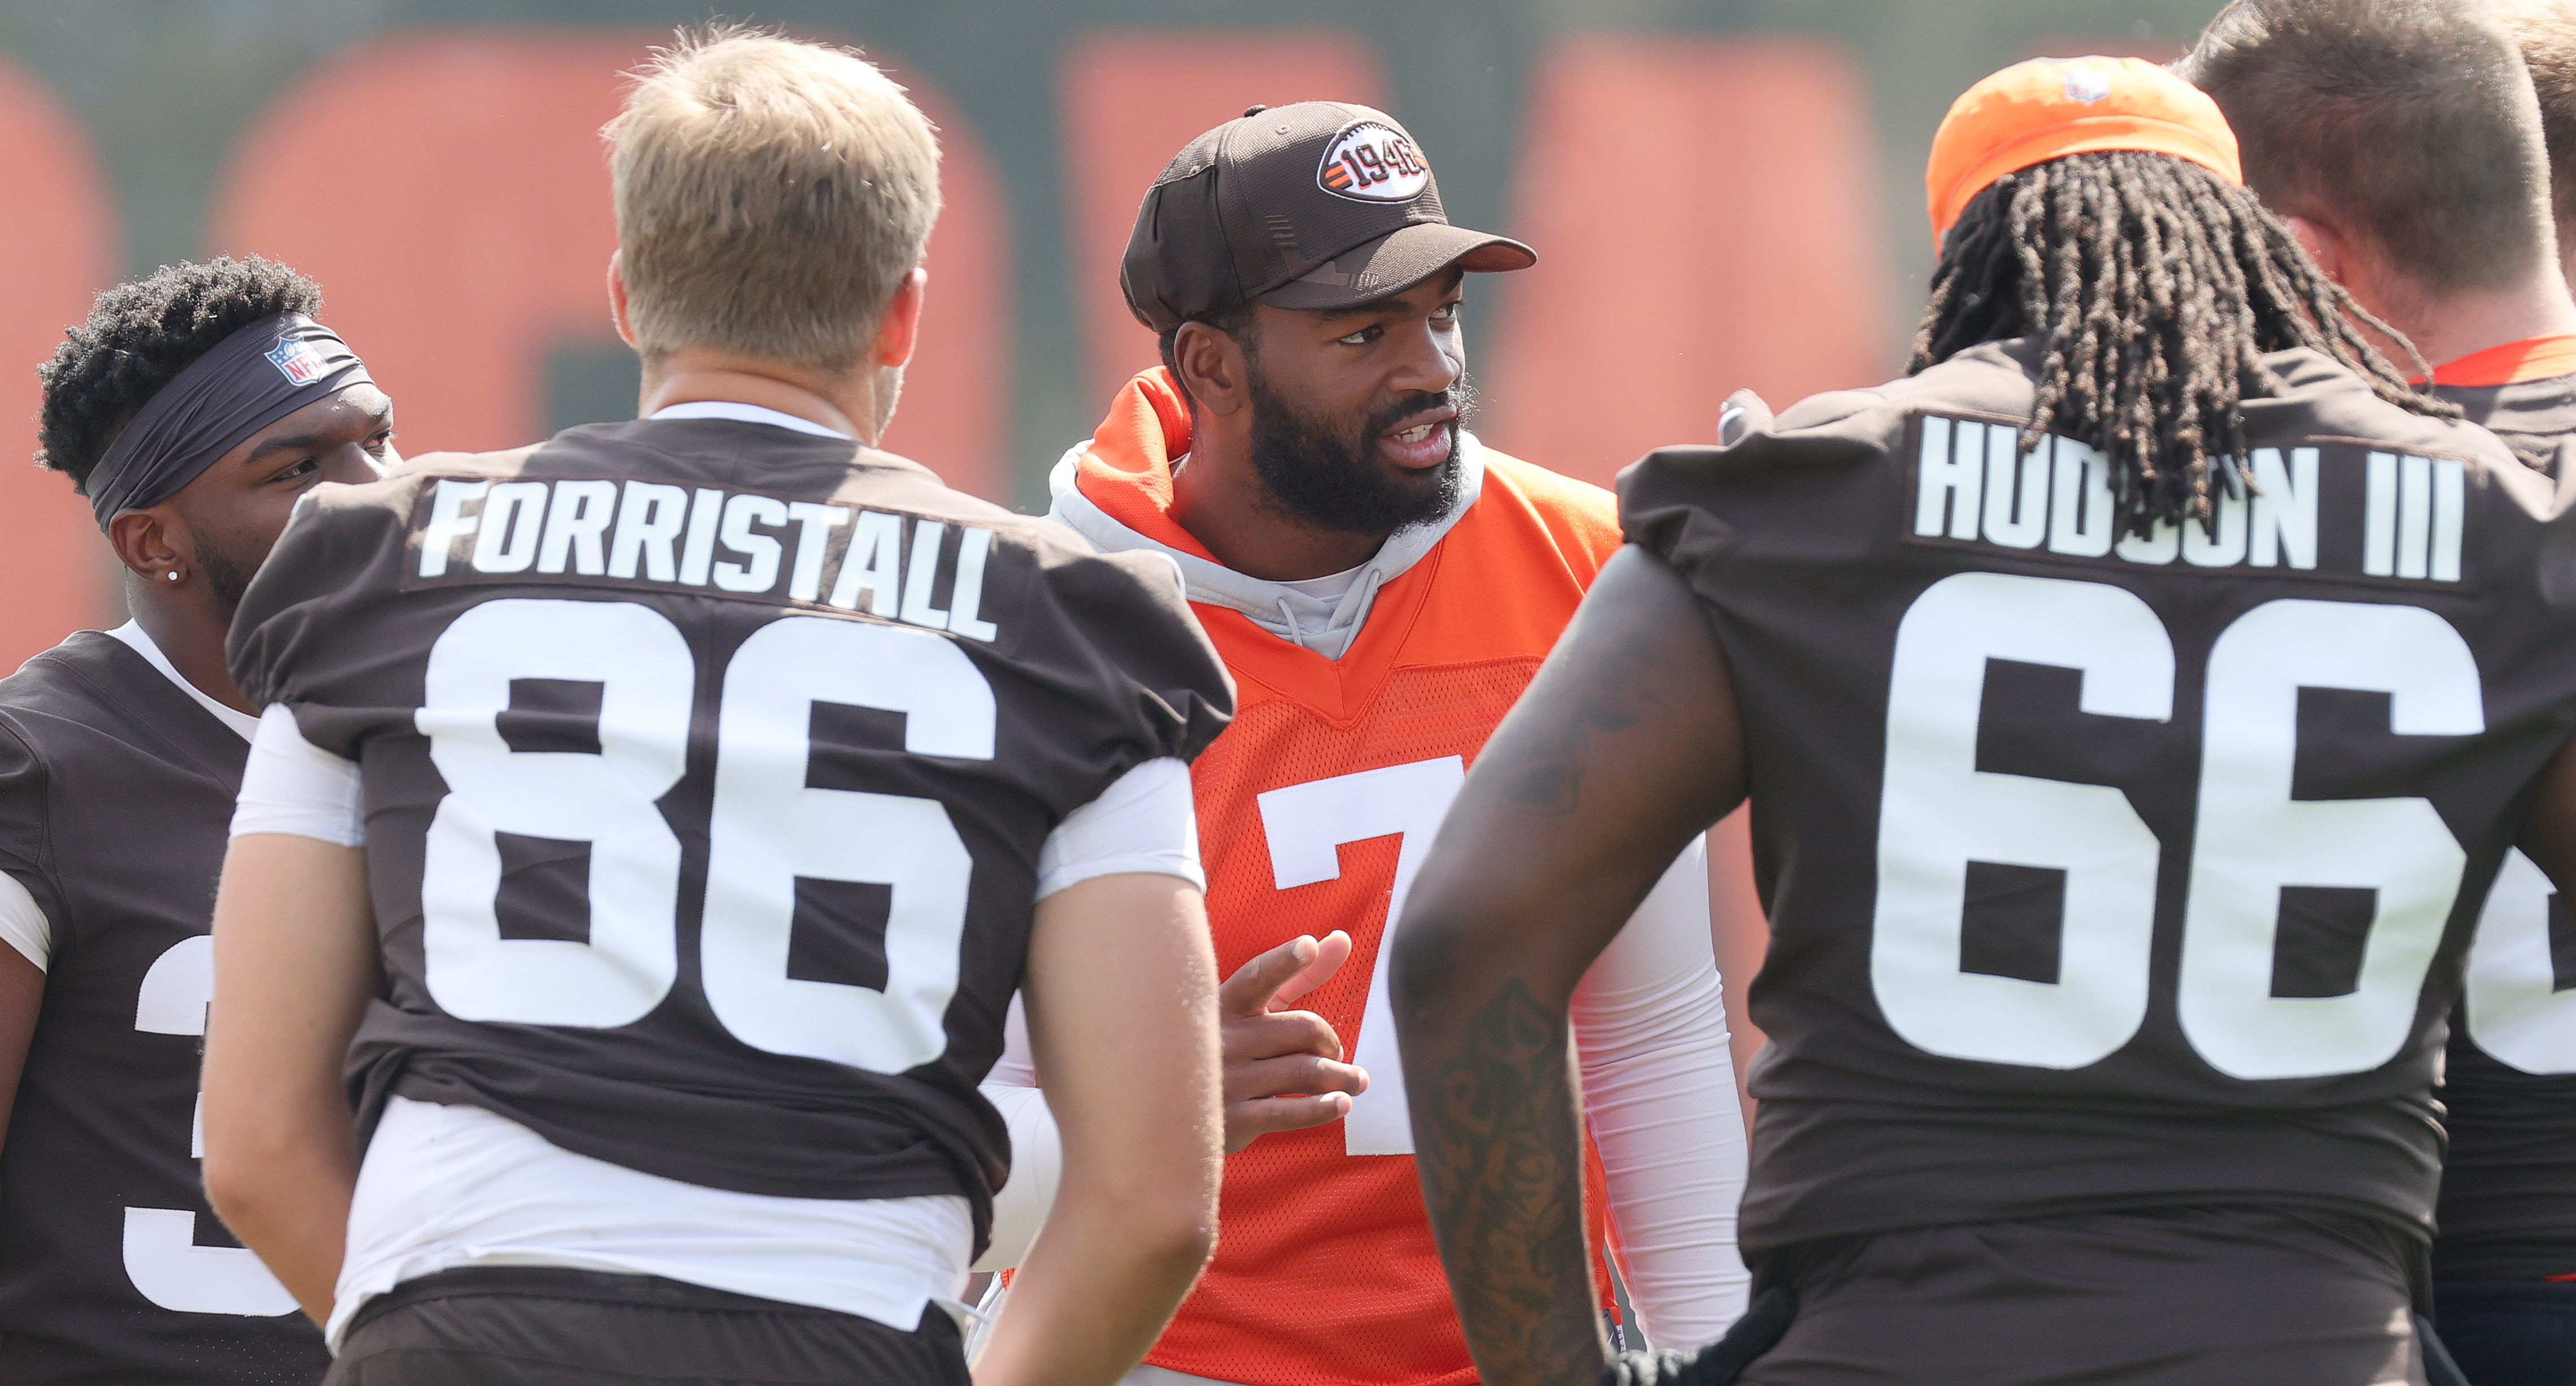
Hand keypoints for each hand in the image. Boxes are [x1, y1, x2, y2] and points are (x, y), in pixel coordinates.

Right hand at [1218, 931, 1366, 1151]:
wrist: (1175, 1109)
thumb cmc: (1228, 1048)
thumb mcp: (1253, 1010)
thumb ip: (1298, 976)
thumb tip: (1342, 939)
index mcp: (1225, 1005)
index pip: (1256, 977)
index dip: (1284, 961)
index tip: (1308, 946)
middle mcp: (1223, 1038)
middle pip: (1302, 1029)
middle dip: (1330, 1041)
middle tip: (1334, 1052)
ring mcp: (1227, 1079)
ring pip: (1304, 1071)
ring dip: (1342, 1076)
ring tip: (1357, 1081)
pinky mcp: (1233, 1119)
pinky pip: (1289, 1112)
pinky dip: (1323, 1108)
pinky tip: (1343, 1104)